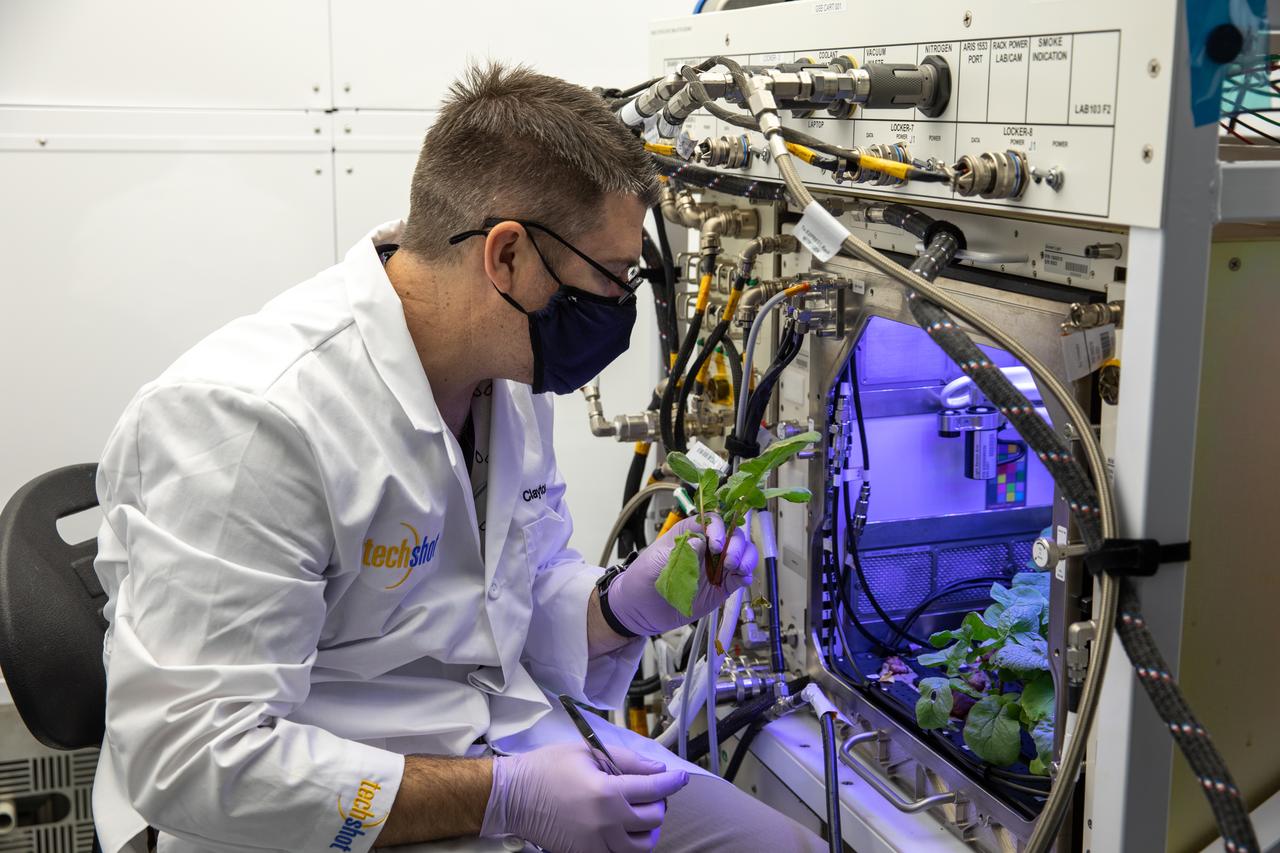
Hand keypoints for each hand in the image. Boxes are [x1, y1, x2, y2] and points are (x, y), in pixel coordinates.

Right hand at [481, 743, 688, 852]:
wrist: (514, 796)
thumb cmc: (549, 767)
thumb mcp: (588, 752)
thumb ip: (627, 761)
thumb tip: (659, 770)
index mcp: (607, 792)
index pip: (654, 789)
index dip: (673, 782)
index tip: (681, 778)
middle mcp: (606, 823)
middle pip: (653, 819)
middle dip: (657, 803)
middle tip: (648, 792)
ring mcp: (596, 844)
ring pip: (641, 846)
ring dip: (646, 829)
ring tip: (637, 815)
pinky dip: (627, 844)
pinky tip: (621, 830)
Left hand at [606, 513, 757, 635]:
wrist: (640, 610)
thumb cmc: (643, 579)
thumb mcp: (657, 560)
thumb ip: (680, 550)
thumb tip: (700, 540)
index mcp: (689, 534)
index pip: (712, 520)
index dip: (719, 528)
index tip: (715, 543)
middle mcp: (706, 548)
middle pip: (733, 535)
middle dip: (736, 544)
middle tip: (729, 560)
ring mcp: (715, 567)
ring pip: (742, 554)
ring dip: (746, 558)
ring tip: (736, 568)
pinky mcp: (721, 587)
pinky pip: (740, 577)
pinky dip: (746, 575)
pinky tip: (742, 578)